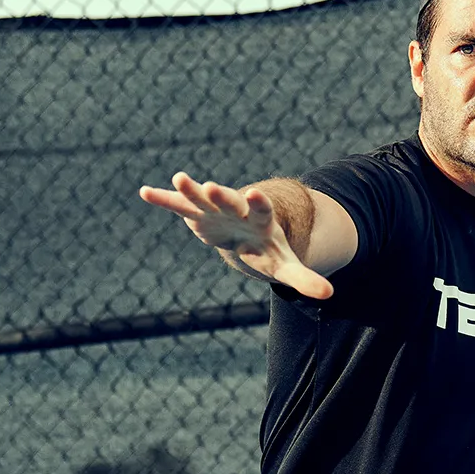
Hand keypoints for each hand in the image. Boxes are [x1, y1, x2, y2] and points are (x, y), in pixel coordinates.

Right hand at [138, 172, 333, 300]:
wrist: (250, 234)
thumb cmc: (269, 250)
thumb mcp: (286, 266)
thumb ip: (305, 279)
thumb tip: (329, 295)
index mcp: (261, 220)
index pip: (262, 209)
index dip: (259, 202)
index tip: (256, 193)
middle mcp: (238, 208)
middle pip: (229, 200)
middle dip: (220, 194)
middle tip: (210, 186)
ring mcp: (216, 209)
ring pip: (202, 198)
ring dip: (190, 189)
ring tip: (177, 178)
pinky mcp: (198, 214)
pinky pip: (179, 205)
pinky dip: (163, 199)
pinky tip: (145, 192)